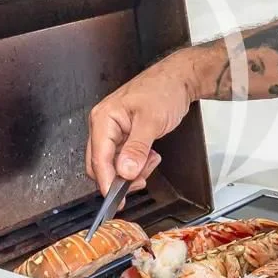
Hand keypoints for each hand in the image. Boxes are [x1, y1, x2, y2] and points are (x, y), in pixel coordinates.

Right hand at [86, 50, 208, 195]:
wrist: (179, 79)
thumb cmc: (164, 90)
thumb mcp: (152, 121)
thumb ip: (137, 148)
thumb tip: (125, 172)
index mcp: (103, 119)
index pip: (99, 158)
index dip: (107, 181)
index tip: (116, 199)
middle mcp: (104, 126)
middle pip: (101, 164)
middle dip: (121, 177)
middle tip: (141, 181)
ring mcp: (113, 131)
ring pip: (114, 164)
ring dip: (133, 169)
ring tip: (151, 159)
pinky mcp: (124, 136)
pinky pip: (124, 158)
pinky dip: (138, 162)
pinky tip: (150, 154)